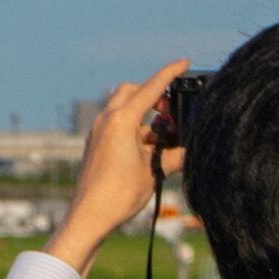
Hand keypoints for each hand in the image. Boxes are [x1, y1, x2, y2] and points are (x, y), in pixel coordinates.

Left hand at [45, 62, 187, 270]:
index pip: (151, 88)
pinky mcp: (95, 144)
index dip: (169, 73)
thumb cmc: (119, 194)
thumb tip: (188, 151)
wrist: (90, 216)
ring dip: (143, 115)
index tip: (183, 62)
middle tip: (170, 111)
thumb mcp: (155, 172)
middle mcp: (106, 121)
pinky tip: (147, 150)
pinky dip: (133, 129)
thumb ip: (174, 156)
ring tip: (162, 139)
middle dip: (152, 94)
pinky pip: (116, 125)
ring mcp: (98, 132)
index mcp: (122, 121)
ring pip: (123, 108)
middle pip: (131, 91)